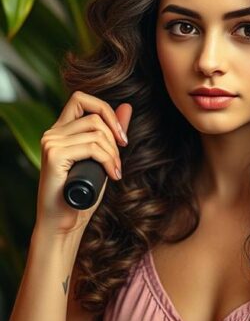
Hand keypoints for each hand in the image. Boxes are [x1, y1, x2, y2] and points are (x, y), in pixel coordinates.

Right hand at [36, 91, 131, 236]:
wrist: (64, 222)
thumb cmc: (83, 192)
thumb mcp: (102, 157)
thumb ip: (111, 132)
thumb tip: (127, 106)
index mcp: (60, 130)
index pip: (81, 98)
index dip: (106, 110)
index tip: (121, 137)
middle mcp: (52, 133)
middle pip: (95, 116)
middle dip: (115, 137)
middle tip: (118, 161)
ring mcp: (51, 143)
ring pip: (96, 132)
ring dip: (113, 153)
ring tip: (114, 171)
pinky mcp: (54, 155)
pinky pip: (93, 148)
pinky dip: (109, 160)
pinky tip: (111, 175)